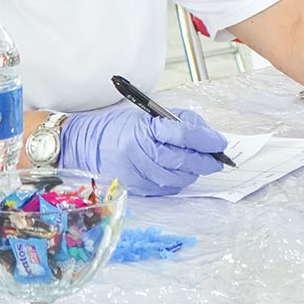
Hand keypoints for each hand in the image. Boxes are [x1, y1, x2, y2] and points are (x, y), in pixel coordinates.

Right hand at [57, 107, 226, 196]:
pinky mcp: (135, 187)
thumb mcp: (148, 114)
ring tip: (201, 165)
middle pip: (183, 159)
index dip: (206, 139)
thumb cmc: (117, 127)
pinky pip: (165, 188)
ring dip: (194, 172)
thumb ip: (179, 122)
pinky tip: (182, 174)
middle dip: (206, 160)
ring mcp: (136, 173)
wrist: (83, 145)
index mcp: (144, 129)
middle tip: (218, 159)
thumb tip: (208, 136)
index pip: (184, 133)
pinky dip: (179, 182)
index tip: (220, 143)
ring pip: (177, 178)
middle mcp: (139, 152)